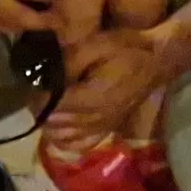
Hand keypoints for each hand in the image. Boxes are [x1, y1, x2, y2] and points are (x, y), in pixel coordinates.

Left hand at [40, 26, 186, 159]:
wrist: (156, 61)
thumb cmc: (126, 49)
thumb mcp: (95, 45)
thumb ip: (67, 62)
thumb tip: (42, 74)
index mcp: (91, 98)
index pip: (51, 107)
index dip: (37, 96)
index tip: (34, 82)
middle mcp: (95, 120)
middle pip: (53, 124)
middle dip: (40, 108)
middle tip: (39, 90)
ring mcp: (101, 128)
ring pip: (62, 137)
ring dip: (50, 123)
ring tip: (49, 105)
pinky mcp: (106, 130)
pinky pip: (79, 144)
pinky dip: (65, 138)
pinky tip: (62, 124)